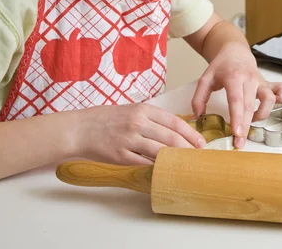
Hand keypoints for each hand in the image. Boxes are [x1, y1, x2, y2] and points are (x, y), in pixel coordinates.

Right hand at [73, 104, 205, 164]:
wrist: (80, 129)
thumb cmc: (106, 119)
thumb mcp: (131, 110)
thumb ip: (151, 119)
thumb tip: (175, 131)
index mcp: (143, 109)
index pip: (174, 121)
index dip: (190, 133)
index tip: (201, 142)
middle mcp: (137, 123)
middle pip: (171, 137)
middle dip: (188, 148)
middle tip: (198, 156)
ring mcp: (129, 140)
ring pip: (160, 151)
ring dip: (175, 160)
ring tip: (185, 165)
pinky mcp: (121, 156)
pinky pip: (144, 164)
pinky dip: (157, 168)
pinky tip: (165, 172)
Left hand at [191, 42, 281, 147]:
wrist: (235, 52)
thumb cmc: (221, 67)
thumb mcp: (205, 79)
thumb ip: (199, 98)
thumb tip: (197, 117)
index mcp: (233, 77)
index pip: (236, 100)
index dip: (237, 117)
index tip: (236, 133)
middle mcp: (249, 79)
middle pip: (250, 105)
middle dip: (246, 126)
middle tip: (239, 143)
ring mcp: (260, 81)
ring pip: (268, 100)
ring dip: (262, 114)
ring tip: (251, 121)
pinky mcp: (268, 83)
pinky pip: (281, 90)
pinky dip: (281, 98)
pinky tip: (275, 106)